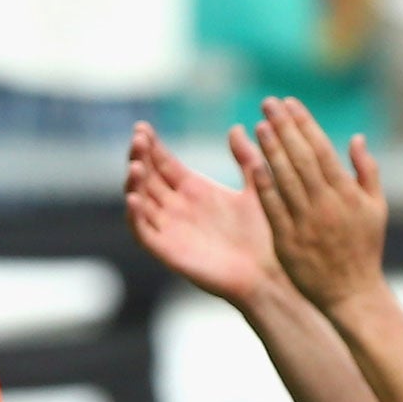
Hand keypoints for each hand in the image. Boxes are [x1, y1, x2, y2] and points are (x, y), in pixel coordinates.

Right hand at [125, 122, 279, 305]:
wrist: (268, 274)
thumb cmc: (264, 235)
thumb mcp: (257, 187)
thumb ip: (247, 159)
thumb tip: (237, 127)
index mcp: (194, 190)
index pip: (163, 163)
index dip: (151, 146)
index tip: (143, 127)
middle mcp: (177, 207)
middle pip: (147, 177)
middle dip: (139, 157)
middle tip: (138, 139)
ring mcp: (171, 229)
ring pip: (141, 202)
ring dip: (134, 184)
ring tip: (137, 166)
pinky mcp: (168, 252)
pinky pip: (144, 233)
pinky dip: (135, 217)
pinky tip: (135, 199)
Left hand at [244, 97, 389, 318]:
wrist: (351, 292)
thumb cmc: (365, 248)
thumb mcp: (377, 208)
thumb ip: (367, 172)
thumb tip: (356, 137)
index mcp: (347, 194)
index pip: (321, 149)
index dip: (304, 123)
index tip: (290, 103)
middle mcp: (326, 204)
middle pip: (301, 158)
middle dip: (284, 127)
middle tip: (268, 103)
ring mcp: (305, 223)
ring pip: (285, 179)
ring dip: (271, 149)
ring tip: (260, 125)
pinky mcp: (288, 241)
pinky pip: (274, 208)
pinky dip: (265, 185)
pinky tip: (254, 163)